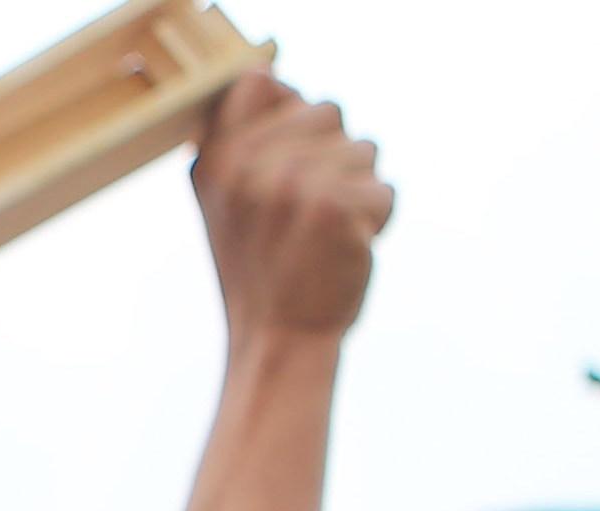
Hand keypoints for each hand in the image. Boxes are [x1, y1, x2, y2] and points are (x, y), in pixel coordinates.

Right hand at [189, 77, 389, 344]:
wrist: (277, 342)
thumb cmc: (263, 271)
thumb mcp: (227, 202)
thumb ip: (242, 141)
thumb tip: (273, 80)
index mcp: (215, 159)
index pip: (259, 83)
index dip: (288, 112)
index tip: (285, 162)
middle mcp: (248, 165)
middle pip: (327, 111)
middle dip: (334, 157)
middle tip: (306, 214)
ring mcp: (292, 184)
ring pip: (364, 150)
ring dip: (357, 192)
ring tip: (323, 237)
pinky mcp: (336, 208)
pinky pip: (383, 191)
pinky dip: (375, 224)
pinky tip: (343, 253)